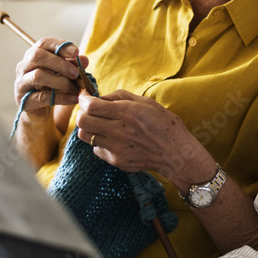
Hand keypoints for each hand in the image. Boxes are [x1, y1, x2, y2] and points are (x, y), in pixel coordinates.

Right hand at [13, 38, 89, 115]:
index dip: (60, 46)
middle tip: (76, 73)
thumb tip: (84, 60)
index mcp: (33, 55)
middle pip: (38, 56)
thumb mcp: (66, 74)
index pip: (44, 43)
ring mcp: (21, 83)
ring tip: (76, 88)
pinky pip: (42, 97)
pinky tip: (74, 98)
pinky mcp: (24, 100)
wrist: (41, 112)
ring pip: (38, 76)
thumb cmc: (53, 88)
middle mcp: (24, 66)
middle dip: (60, 63)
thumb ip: (73, 65)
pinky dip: (61, 98)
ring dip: (61, 81)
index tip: (76, 52)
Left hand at [75, 90, 210, 184]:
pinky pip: (96, 149)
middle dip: (82, 113)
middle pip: (83, 121)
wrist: (175, 152)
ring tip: (101, 125)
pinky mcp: (116, 160)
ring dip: (89, 128)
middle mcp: (119, 131)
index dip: (83, 99)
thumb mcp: (145, 102)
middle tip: (89, 111)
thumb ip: (120, 96)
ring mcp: (116, 148)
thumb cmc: (163, 124)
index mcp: (127, 113)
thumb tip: (100, 97)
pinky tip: (113, 139)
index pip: (91, 106)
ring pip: (85, 136)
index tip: (85, 97)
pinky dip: (100, 142)